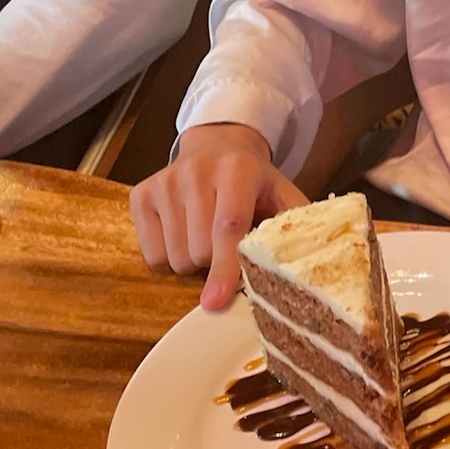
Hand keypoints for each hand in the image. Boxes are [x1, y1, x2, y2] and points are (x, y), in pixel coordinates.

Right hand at [129, 123, 307, 310]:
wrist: (217, 146)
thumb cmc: (255, 182)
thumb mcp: (282, 194)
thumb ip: (296, 227)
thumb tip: (309, 269)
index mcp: (238, 169)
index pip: (228, 227)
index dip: (225, 268)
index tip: (217, 302)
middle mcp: (197, 171)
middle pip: (199, 250)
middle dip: (216, 263)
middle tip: (228, 246)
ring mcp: (165, 182)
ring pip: (175, 257)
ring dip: (194, 261)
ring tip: (206, 237)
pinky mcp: (141, 195)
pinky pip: (151, 254)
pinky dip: (169, 256)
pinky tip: (183, 232)